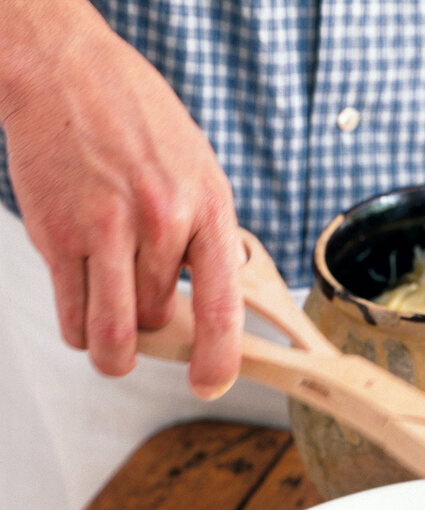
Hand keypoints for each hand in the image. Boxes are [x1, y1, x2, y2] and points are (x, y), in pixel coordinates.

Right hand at [0, 1, 242, 396]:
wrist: (65, 67)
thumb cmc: (135, 118)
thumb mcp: (199, 171)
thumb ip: (205, 238)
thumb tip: (210, 307)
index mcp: (207, 207)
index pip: (222, 306)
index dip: (220, 358)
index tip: (212, 382)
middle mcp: (160, 220)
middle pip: (160, 322)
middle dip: (153, 329)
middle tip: (144, 312)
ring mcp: (105, 229)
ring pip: (114, 333)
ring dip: (112, 347)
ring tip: (112, 339)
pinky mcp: (57, 235)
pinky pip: (71, 318)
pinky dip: (78, 330)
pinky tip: (82, 309)